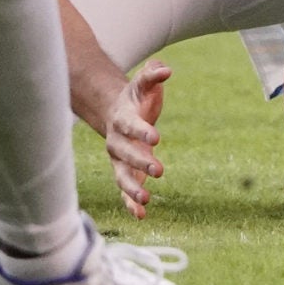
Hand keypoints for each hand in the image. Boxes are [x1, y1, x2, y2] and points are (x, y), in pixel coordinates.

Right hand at [104, 59, 169, 219]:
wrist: (117, 112)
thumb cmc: (136, 97)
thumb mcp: (144, 83)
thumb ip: (153, 75)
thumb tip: (166, 69)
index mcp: (122, 119)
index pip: (130, 125)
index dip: (141, 130)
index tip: (156, 136)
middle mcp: (117, 142)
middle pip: (125, 154)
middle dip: (140, 161)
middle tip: (159, 169)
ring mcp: (119, 160)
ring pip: (121, 177)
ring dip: (132, 189)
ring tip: (146, 199)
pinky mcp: (124, 172)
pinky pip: (124, 190)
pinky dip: (130, 202)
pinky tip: (142, 214)